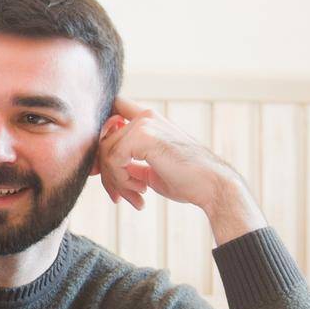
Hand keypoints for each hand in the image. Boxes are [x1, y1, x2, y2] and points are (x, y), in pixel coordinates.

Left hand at [96, 97, 265, 243]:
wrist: (211, 185)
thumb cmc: (184, 179)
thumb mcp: (148, 167)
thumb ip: (126, 161)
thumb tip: (98, 167)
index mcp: (148, 120)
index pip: (111, 113)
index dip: (100, 139)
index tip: (105, 169)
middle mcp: (145, 116)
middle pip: (103, 142)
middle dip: (108, 175)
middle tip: (121, 195)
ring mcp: (144, 124)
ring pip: (106, 153)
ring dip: (116, 181)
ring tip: (136, 195)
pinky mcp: (143, 136)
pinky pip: (113, 159)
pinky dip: (121, 180)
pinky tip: (141, 190)